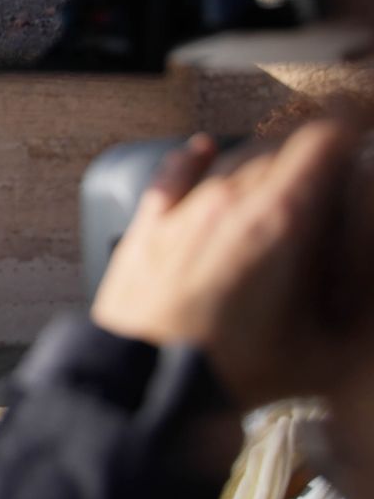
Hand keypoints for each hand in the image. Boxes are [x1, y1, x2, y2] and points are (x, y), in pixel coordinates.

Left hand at [90, 123, 363, 405]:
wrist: (147, 382)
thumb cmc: (234, 370)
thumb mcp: (325, 351)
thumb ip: (359, 315)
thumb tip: (367, 287)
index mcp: (282, 218)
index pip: (325, 140)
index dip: (351, 121)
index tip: (363, 117)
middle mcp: (231, 199)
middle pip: (282, 147)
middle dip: (314, 148)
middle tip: (335, 163)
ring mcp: (186, 208)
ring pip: (233, 158)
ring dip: (264, 157)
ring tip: (285, 169)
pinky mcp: (149, 224)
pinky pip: (174, 174)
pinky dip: (195, 158)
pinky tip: (202, 148)